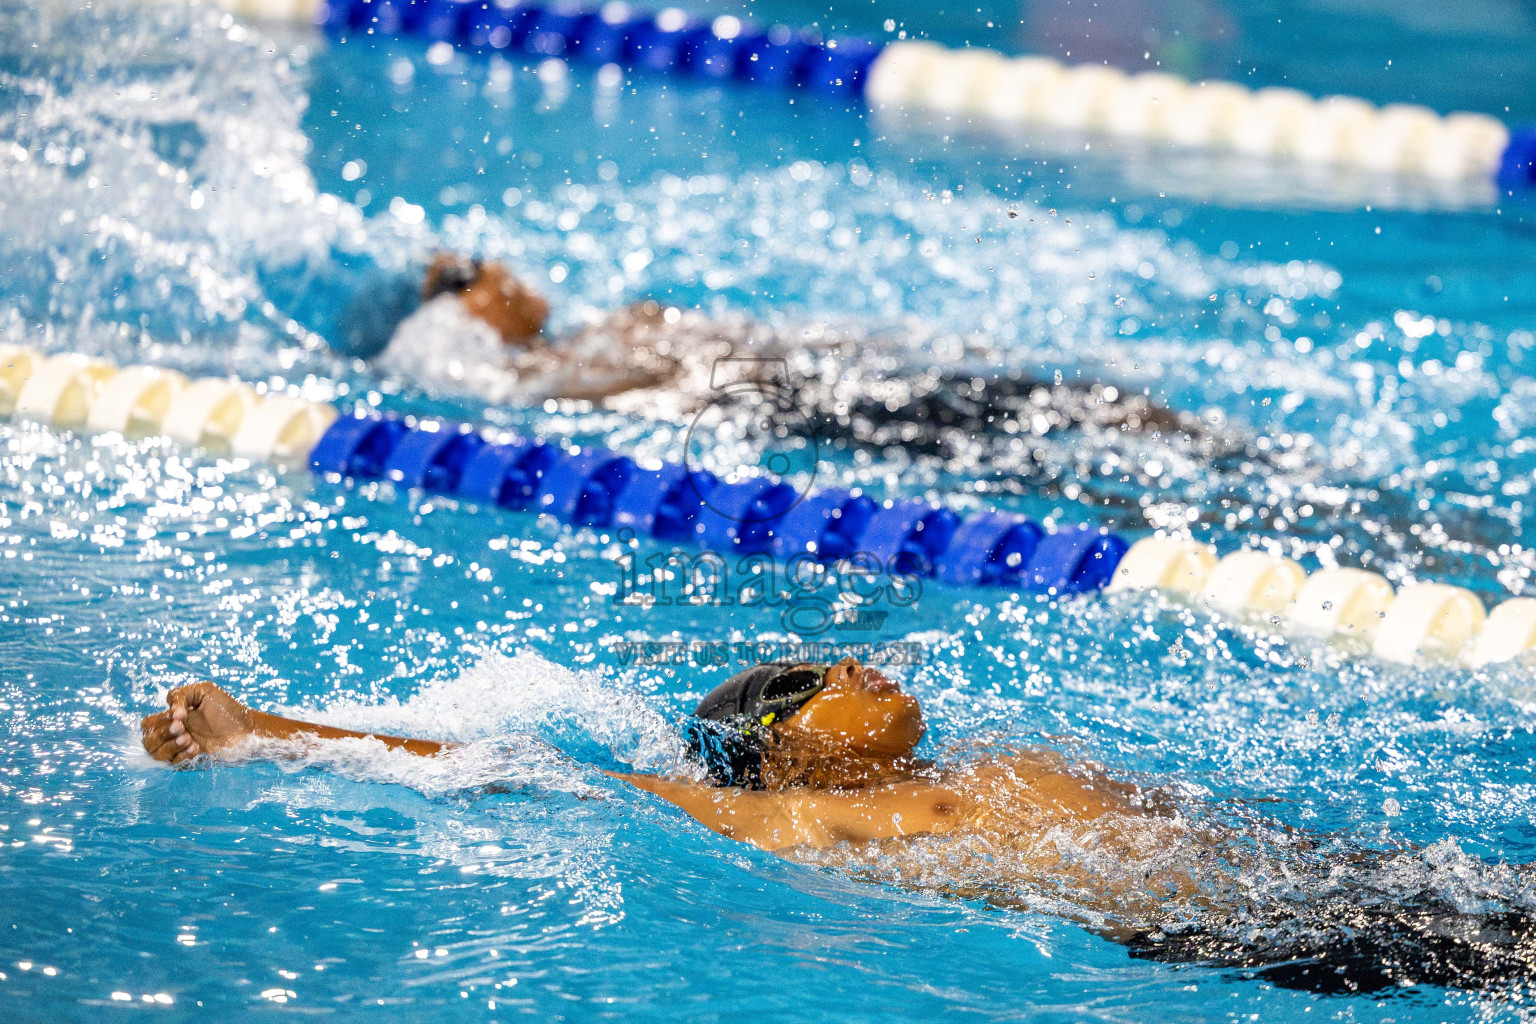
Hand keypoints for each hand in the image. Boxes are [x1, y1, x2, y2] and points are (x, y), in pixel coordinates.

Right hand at [140, 682, 255, 763]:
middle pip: (148, 740)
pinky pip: (172, 764)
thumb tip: (171, 713)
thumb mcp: (204, 691)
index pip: (148, 724)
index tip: (181, 714)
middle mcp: (174, 736)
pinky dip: (181, 755)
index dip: (159, 719)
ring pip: (155, 754)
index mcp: (173, 719)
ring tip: (190, 738)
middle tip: (183, 728)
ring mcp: (181, 751)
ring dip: (169, 745)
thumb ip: (180, 694)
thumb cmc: (228, 710)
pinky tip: (197, 747)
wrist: (247, 729)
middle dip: (162, 733)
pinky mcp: (190, 763)